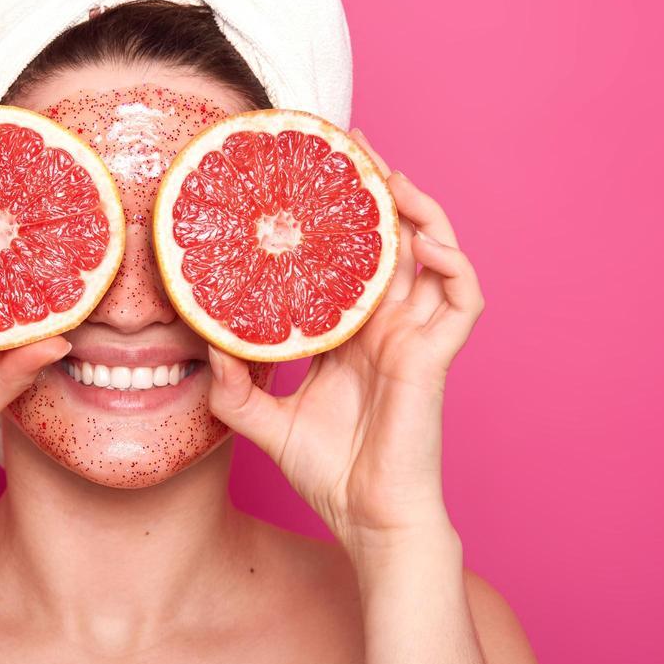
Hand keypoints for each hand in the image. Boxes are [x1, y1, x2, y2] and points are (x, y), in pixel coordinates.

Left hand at [207, 129, 484, 552]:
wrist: (368, 519)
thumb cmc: (329, 472)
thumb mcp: (265, 422)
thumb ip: (235, 386)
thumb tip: (201, 343)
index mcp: (351, 333)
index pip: (347, 257)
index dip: (336, 215)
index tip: (309, 172)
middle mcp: (385, 326)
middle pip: (389, 240)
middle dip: (376, 189)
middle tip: (351, 143)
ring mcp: (414, 337)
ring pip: (433, 254)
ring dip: (418, 209)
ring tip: (388, 173)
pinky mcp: (435, 357)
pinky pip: (462, 298)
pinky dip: (454, 262)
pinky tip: (427, 237)